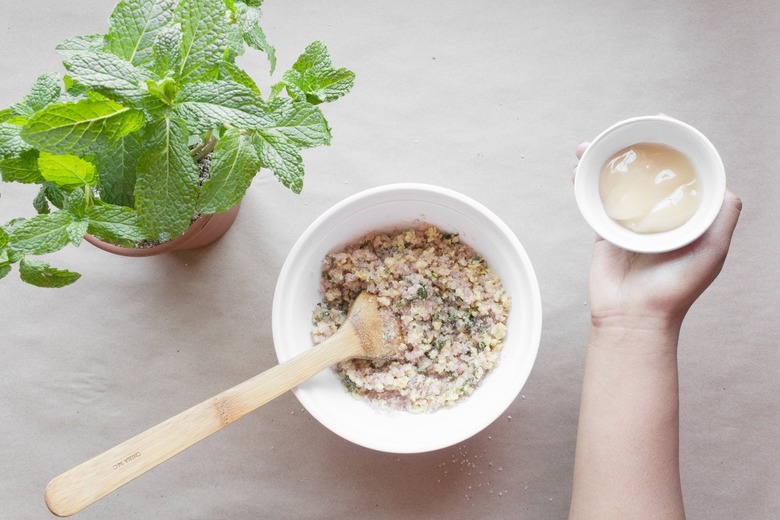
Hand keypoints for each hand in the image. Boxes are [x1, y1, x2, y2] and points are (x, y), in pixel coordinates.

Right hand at [574, 142, 742, 329]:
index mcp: (684, 218)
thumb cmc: (676, 288)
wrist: (633, 316)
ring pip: (616, 185)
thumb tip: (725, 185)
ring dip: (603, 163)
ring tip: (593, 145)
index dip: (673, 150)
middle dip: (633, 151)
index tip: (664, 127)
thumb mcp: (712, 250)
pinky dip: (584, 184)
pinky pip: (594, 202)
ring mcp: (629, 224)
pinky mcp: (604, 232)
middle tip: (626, 131)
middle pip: (645, 175)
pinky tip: (578, 169)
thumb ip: (723, 216)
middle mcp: (657, 217)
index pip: (680, 176)